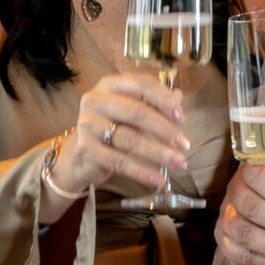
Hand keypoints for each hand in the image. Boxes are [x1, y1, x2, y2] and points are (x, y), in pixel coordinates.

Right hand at [49, 72, 193, 212]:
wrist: (80, 154)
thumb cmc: (112, 126)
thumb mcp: (132, 110)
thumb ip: (154, 102)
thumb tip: (179, 96)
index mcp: (110, 84)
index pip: (141, 84)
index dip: (164, 99)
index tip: (182, 117)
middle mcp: (95, 100)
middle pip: (136, 112)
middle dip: (165, 129)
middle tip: (185, 144)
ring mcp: (88, 124)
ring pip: (129, 139)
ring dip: (158, 152)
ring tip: (179, 162)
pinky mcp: (86, 149)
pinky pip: (119, 162)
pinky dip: (142, 172)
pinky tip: (158, 179)